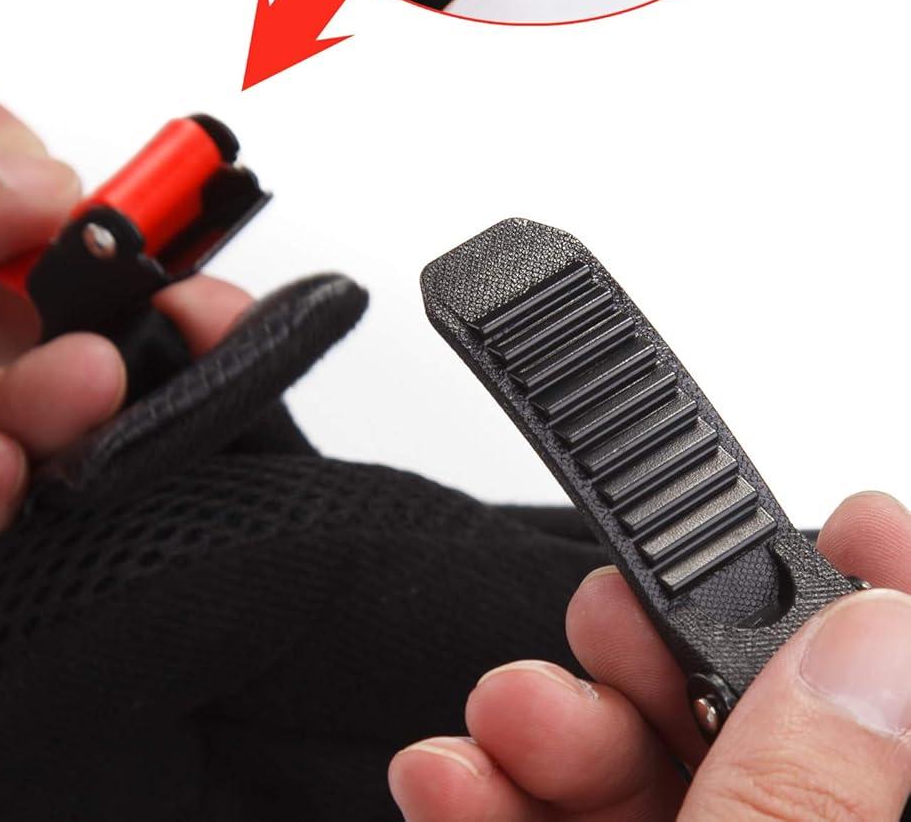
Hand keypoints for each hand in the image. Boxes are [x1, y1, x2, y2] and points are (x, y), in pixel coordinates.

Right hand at [390, 490, 910, 819]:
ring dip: (553, 722)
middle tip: (605, 617)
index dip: (890, 613)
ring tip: (500, 714)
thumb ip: (798, 802)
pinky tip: (448, 779)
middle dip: (667, 659)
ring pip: (647, 778)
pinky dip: (492, 796)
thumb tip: (872, 645)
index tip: (857, 520)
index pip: (905, 731)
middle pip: (763, 734)